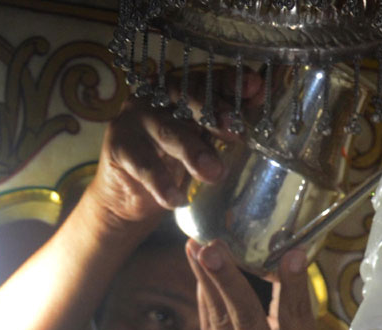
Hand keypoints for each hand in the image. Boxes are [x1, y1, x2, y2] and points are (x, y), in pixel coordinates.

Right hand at [84, 68, 263, 241]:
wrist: (132, 195)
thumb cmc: (177, 162)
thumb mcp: (207, 143)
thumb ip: (229, 125)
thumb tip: (262, 103)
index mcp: (184, 91)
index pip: (209, 79)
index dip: (230, 82)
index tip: (255, 87)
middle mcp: (159, 97)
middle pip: (187, 97)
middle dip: (214, 113)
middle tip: (235, 134)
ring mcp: (136, 119)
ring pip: (168, 130)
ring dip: (192, 151)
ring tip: (213, 173)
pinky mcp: (119, 145)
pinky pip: (143, 164)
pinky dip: (161, 183)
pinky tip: (176, 198)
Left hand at [185, 239, 318, 329]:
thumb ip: (291, 319)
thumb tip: (278, 262)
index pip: (297, 317)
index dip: (294, 284)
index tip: (291, 253)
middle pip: (246, 318)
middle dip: (227, 279)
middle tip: (211, 246)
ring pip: (218, 320)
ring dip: (205, 280)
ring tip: (196, 247)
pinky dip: (204, 299)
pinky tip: (199, 274)